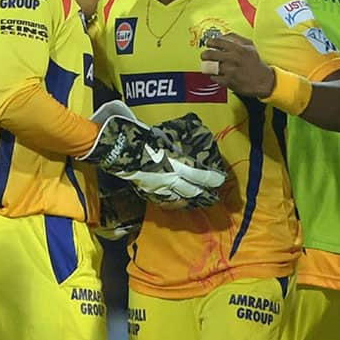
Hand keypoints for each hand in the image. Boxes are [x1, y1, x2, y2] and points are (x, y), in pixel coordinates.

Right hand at [80, 101, 225, 202]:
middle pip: (192, 190)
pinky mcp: (147, 190)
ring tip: (198, 201)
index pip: (201, 175)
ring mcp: (158, 187)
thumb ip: (179, 143)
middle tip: (213, 195)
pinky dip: (173, 202)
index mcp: (176, 163)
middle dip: (204, 194)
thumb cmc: (143, 136)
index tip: (220, 179)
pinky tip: (177, 202)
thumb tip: (193, 139)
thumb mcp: (166, 136)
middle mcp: (170, 178)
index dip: (213, 179)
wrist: (119, 147)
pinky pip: (164, 200)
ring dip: (190, 200)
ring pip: (179, 198)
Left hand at [200, 33, 274, 97]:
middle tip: (205, 56)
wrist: (263, 81)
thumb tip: (222, 35)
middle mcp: (233, 58)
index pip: (217, 41)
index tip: (208, 44)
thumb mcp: (250, 45)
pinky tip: (219, 75)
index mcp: (238, 48)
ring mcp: (230, 71)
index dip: (210, 42)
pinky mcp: (228, 81)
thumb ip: (236, 38)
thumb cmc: (255, 62)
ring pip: (210, 66)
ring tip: (211, 66)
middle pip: (209, 54)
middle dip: (204, 55)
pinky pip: (213, 77)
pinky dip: (214, 76)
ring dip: (208, 66)